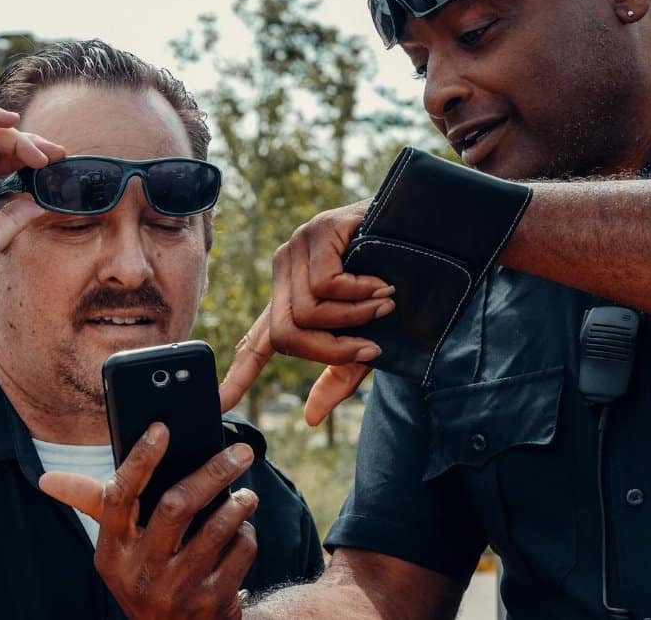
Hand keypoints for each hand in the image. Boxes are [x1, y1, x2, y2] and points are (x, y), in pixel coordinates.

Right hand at [40, 424, 258, 619]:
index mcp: (112, 551)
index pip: (119, 497)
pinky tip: (242, 532)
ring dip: (238, 504)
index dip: (140, 460)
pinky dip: (246, 535)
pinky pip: (239, 553)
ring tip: (246, 495)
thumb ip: (94, 505)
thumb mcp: (117, 548)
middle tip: (241, 452)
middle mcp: (140, 571)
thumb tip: (47, 480)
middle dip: (213, 472)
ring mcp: (177, 589)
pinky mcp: (211, 601)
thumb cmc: (145, 574)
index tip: (161, 429)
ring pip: (216, 528)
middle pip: (177, 506)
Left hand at [219, 200, 393, 423]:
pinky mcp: (316, 232)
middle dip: (329, 350)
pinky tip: (380, 284)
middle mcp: (285, 273)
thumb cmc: (397, 282)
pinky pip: (325, 285)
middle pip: (284, 333)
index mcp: (292, 300)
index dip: (240, 374)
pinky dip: (359, 293)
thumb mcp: (368, 335)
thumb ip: (339, 371)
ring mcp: (297, 249)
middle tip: (370, 348)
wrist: (428, 233)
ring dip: (354, 318)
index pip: (258, 342)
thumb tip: (310, 419)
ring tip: (385, 303)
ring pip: (306, 312)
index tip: (222, 403)